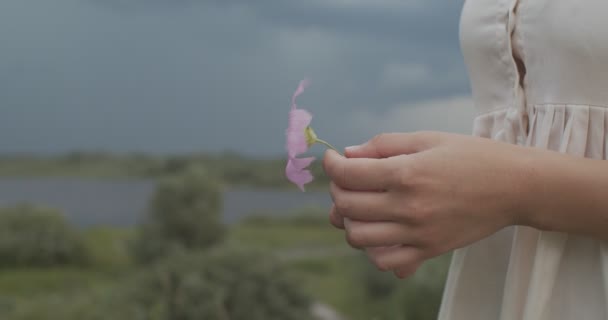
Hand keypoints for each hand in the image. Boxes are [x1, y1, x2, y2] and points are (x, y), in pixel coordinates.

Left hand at [323, 132, 534, 277]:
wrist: (514, 187)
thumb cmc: (472, 156)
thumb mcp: (427, 139)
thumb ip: (383, 145)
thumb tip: (349, 154)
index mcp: (405, 173)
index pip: (348, 174)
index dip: (331, 164)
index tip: (333, 159)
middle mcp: (407, 206)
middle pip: (346, 207)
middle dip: (336, 190)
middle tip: (347, 181)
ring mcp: (417, 233)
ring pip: (358, 237)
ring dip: (349, 221)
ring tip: (360, 208)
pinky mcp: (429, 250)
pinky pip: (385, 262)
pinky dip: (373, 249)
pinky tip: (380, 232)